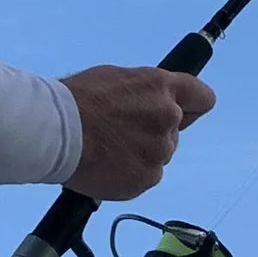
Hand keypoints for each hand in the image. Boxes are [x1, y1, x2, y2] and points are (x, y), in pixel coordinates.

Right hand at [62, 64, 214, 199]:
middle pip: (175, 131)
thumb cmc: (76, 99)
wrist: (54, 130)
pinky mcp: (146, 178)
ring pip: (158, 156)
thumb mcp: (117, 78)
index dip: (191, 107)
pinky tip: (107, 166)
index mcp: (162, 88)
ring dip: (141, 155)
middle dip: (153, 133)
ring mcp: (159, 151)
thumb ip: (145, 92)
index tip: (182, 112)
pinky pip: (144, 177)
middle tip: (121, 133)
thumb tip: (150, 101)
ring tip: (108, 150)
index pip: (203, 99)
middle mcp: (168, 118)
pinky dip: (129, 175)